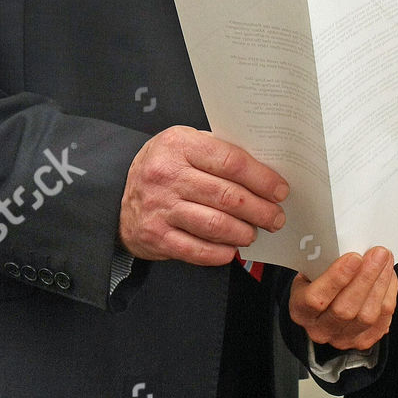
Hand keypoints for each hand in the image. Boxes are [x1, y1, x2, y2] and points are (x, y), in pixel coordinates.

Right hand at [119, 126, 287, 264]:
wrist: (117, 194)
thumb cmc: (163, 166)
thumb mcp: (184, 144)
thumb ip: (218, 151)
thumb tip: (266, 169)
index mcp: (179, 144)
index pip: (231, 161)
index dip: (262, 178)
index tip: (280, 190)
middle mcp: (167, 175)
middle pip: (228, 197)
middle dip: (260, 210)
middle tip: (275, 217)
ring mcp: (160, 207)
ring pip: (216, 225)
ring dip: (243, 233)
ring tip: (253, 232)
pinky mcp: (156, 237)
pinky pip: (197, 250)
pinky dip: (220, 253)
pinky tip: (231, 249)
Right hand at [289, 248, 397, 352]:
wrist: (323, 304)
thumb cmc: (317, 281)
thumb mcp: (311, 271)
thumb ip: (324, 262)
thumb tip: (350, 246)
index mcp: (300, 310)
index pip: (316, 299)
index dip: (336, 278)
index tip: (354, 257)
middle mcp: (320, 330)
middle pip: (345, 309)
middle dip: (366, 278)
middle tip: (378, 254)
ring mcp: (342, 339)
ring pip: (367, 315)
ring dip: (381, 284)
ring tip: (386, 261)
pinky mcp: (363, 341)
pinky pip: (381, 320)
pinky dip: (388, 295)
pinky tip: (388, 277)